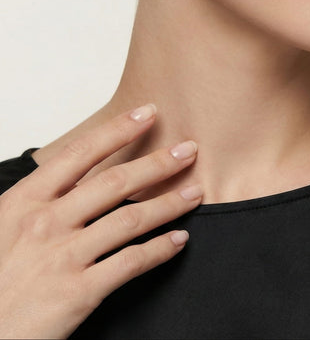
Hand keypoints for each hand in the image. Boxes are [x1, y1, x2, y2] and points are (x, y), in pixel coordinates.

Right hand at [0, 105, 201, 338]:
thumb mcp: (5, 225)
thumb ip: (42, 200)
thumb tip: (78, 176)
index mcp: (26, 201)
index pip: (81, 154)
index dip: (119, 129)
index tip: (149, 113)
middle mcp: (46, 223)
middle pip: (115, 182)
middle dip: (158, 162)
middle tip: (188, 150)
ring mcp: (64, 257)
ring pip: (131, 219)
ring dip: (169, 202)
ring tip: (195, 192)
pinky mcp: (78, 292)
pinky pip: (130, 262)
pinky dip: (160, 249)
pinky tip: (178, 240)